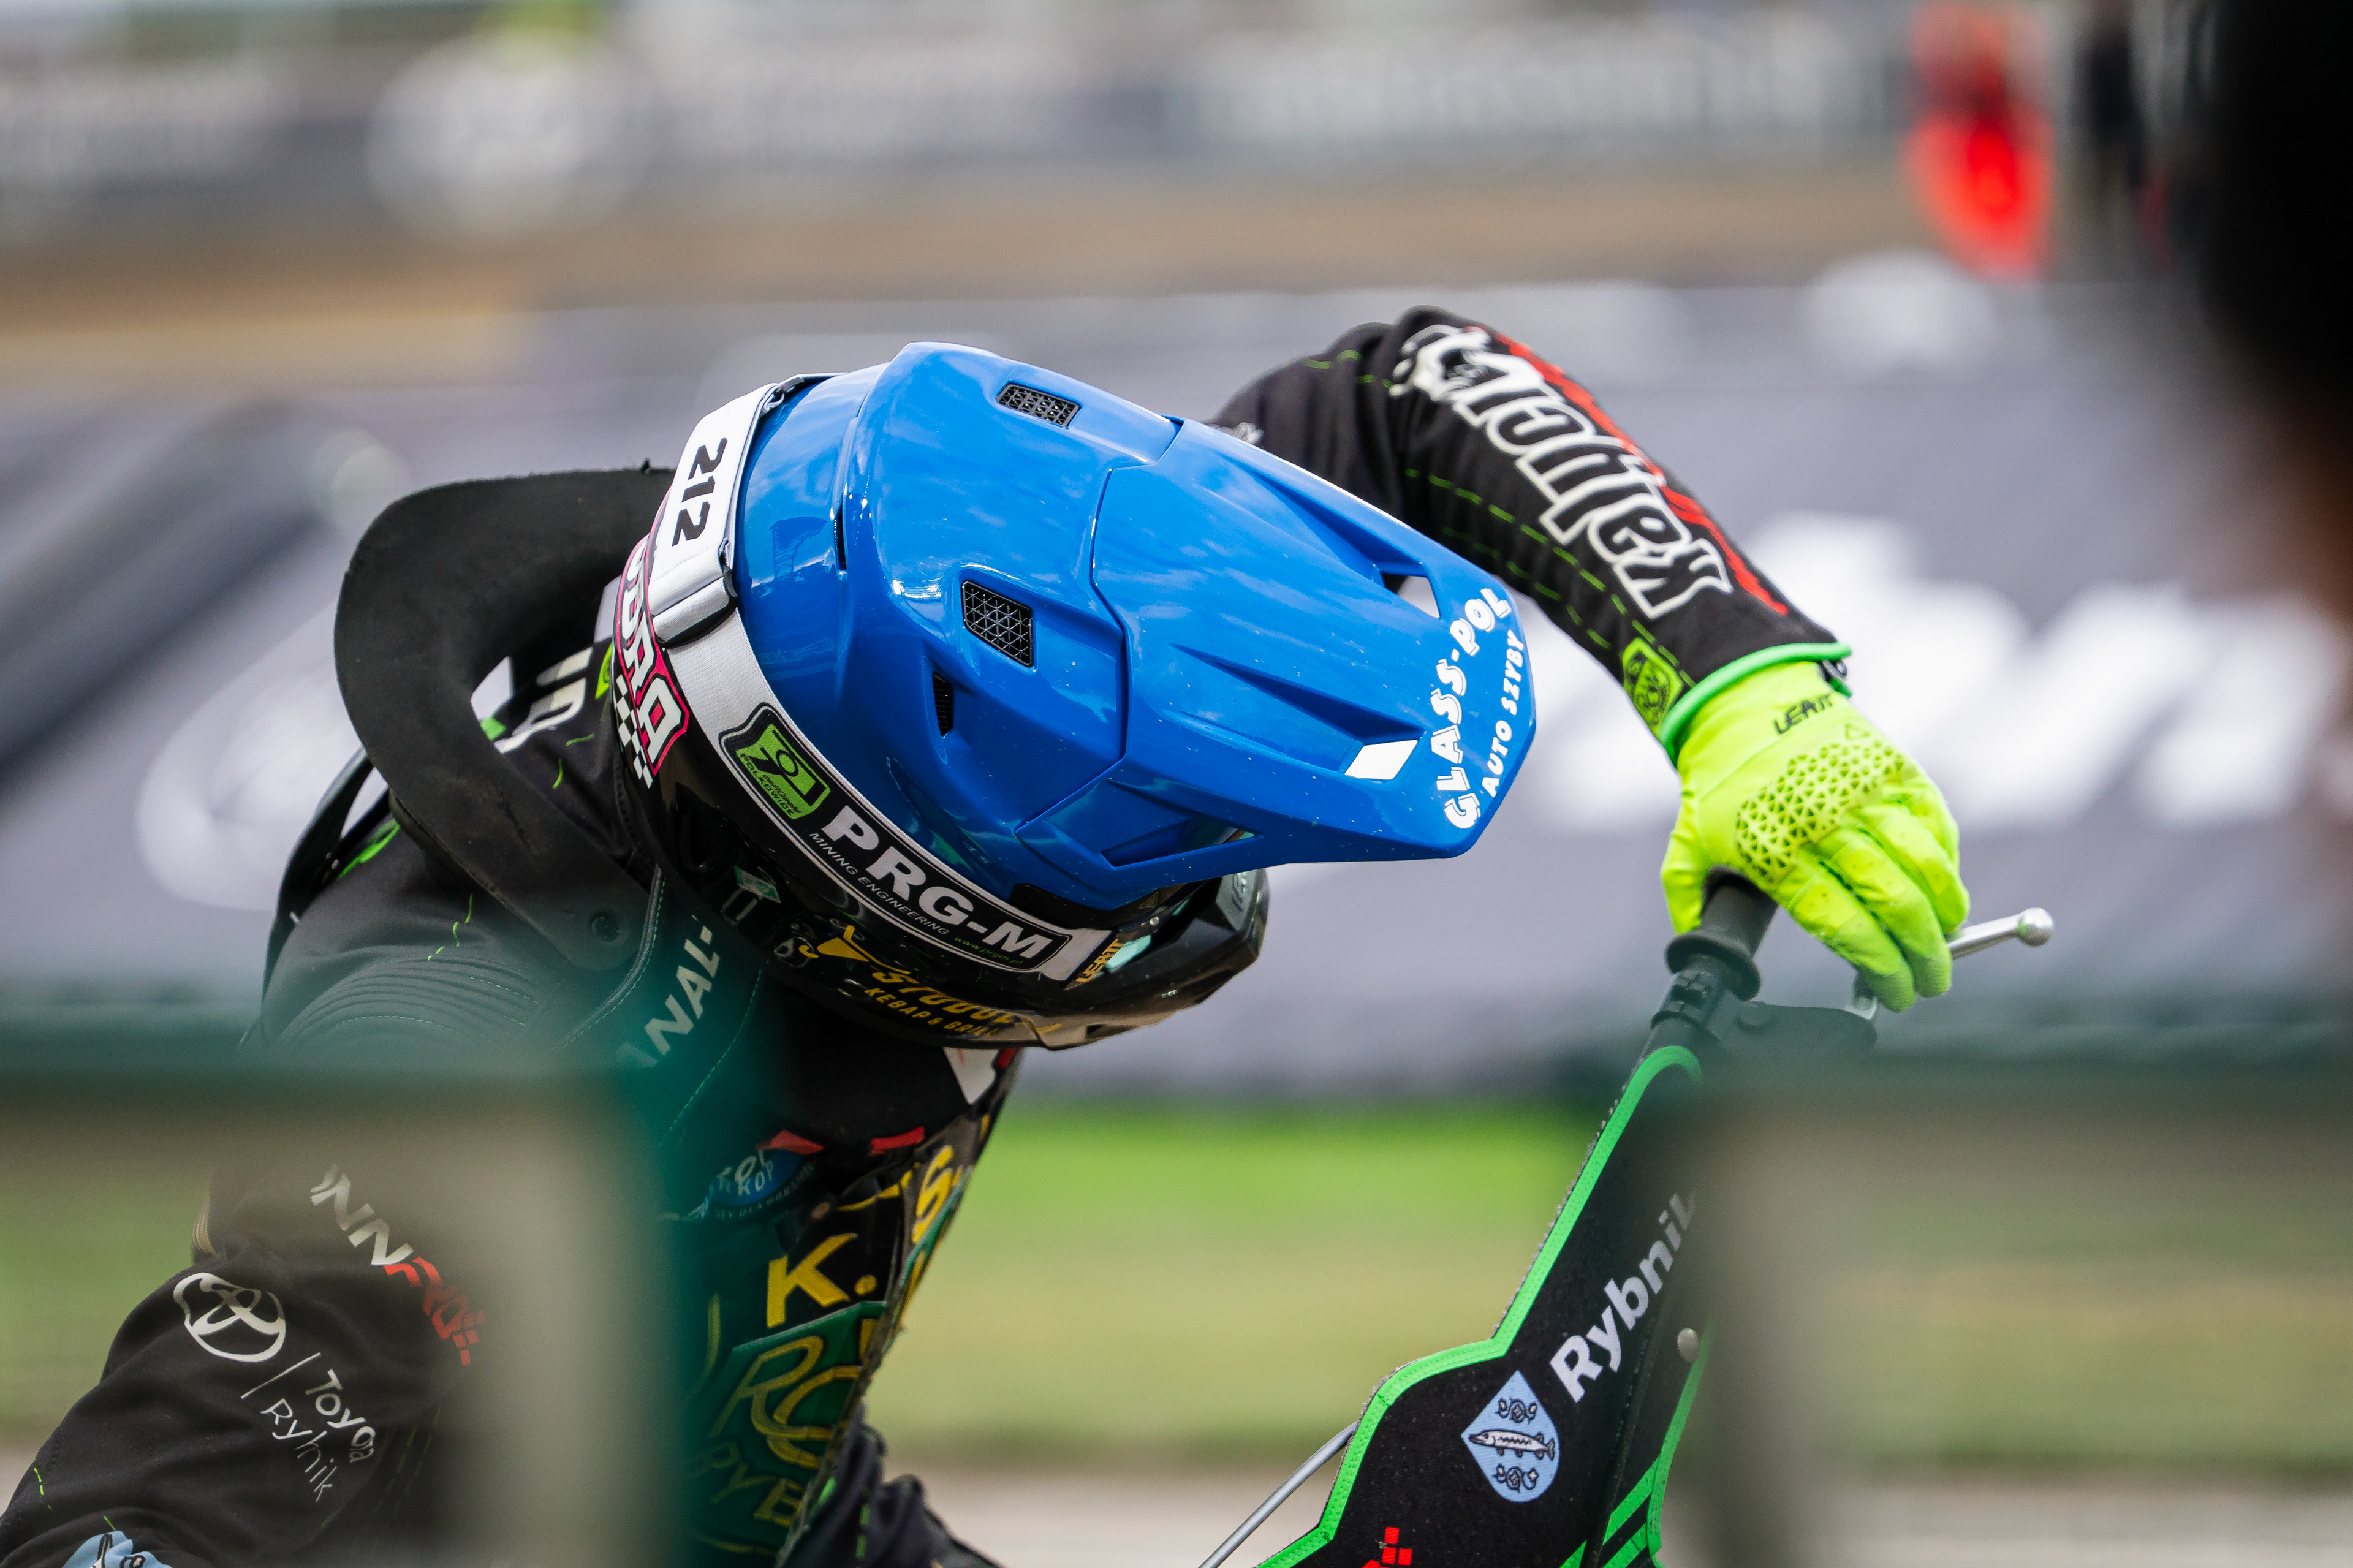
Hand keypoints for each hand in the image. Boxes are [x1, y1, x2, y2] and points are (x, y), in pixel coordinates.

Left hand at [1662, 662, 1966, 1009]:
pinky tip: (1946, 886)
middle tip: (1933, 980)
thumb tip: (1695, 948)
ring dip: (1947, 911)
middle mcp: (1826, 825)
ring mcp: (1865, 794)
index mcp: (1778, 854)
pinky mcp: (1893, 767)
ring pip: (1925, 864)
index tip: (1897, 994)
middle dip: (1925, 955)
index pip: (1843, 926)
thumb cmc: (1721, 783)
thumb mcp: (1688, 844)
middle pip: (1894, 903)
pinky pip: (1935, 821)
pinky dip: (1948, 860)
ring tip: (1949, 937)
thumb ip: (1691, 901)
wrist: (1747, 703)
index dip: (1879, 968)